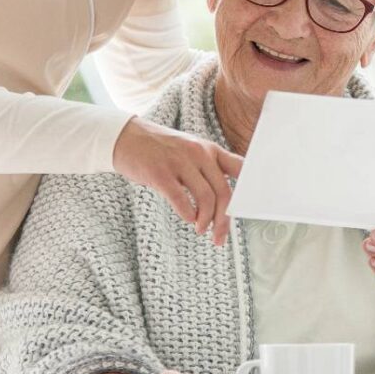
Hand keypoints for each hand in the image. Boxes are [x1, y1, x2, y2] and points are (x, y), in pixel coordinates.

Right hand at [112, 117, 244, 244]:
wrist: (126, 137)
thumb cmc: (160, 149)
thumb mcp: (191, 149)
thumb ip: (209, 167)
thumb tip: (226, 199)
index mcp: (210, 149)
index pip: (240, 169)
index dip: (248, 191)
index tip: (246, 213)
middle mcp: (199, 153)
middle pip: (224, 191)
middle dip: (224, 219)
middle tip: (219, 236)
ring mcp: (180, 162)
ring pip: (206, 197)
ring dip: (206, 220)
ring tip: (200, 229)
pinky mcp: (160, 173)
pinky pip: (181, 199)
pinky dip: (187, 214)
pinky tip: (187, 219)